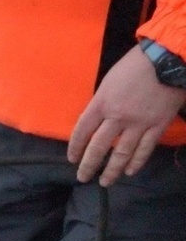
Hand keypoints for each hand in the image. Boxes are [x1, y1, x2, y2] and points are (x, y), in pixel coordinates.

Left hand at [68, 45, 185, 185]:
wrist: (168, 58)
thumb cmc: (135, 65)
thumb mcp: (109, 81)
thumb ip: (101, 103)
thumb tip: (96, 121)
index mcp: (102, 103)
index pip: (82, 130)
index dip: (75, 147)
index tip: (72, 158)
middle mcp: (117, 116)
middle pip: (99, 146)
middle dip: (89, 165)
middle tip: (82, 178)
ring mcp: (139, 123)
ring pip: (122, 153)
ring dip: (112, 170)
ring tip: (105, 182)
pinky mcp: (158, 125)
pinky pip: (145, 149)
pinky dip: (136, 162)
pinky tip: (129, 172)